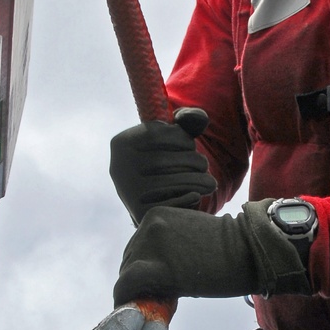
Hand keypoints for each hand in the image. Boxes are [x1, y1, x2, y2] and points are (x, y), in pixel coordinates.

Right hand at [109, 108, 216, 223]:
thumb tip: (200, 117)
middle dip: (193, 160)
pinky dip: (187, 198)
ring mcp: (127, 191)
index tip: (190, 144)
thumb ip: (186, 121)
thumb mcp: (171, 137)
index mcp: (121, 143)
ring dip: (198, 179)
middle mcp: (119, 167)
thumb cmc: (163, 159)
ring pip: (168, 182)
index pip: (155, 133)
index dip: (182, 137)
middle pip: (162, 160)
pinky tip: (196, 195)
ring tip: (210, 182)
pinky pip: (168, 204)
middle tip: (203, 165)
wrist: (151, 198)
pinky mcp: (139, 212)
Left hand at [113, 201, 310, 305]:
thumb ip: (168, 245)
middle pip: (130, 258)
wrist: (249, 252)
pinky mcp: (154, 267)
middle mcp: (149, 225)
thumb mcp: (189, 235)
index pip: (138, 245)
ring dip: (137, 290)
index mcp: (157, 215)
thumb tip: (154, 270)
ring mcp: (150, 244)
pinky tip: (133, 310)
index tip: (152, 282)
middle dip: (140, 278)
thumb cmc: (227, 248)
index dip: (144, 265)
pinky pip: (126, 286)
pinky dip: (125, 299)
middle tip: (158, 295)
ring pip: (127, 273)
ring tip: (157, 302)